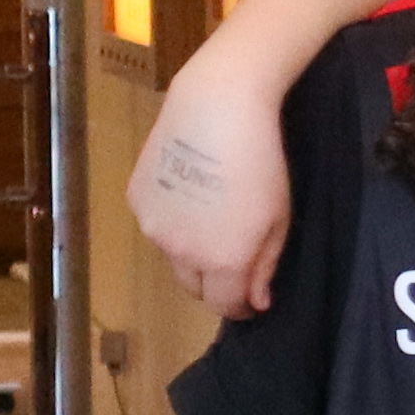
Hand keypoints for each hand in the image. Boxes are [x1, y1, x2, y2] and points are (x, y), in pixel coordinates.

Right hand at [130, 97, 292, 319]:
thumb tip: (256, 303)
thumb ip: (265, 267)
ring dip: (190, 251)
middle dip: (214, 282)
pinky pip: (155, 224)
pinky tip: (189, 192)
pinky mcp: (135, 197)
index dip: (239, 305)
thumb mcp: (279, 219)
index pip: (223, 306)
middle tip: (234, 257)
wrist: (217, 107)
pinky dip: (171, 220)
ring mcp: (151, 224)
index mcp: (220, 261)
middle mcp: (179, 251)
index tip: (250, 296)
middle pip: (194, 287)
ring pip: (172, 256)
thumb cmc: (262, 162)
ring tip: (212, 216)